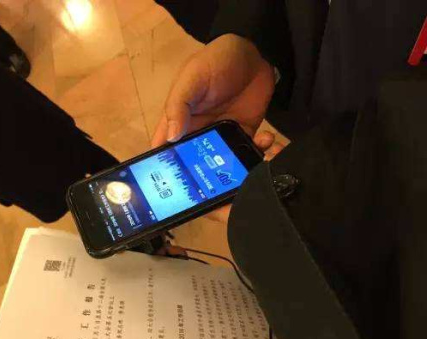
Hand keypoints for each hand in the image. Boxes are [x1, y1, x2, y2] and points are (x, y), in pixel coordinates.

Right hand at [152, 34, 284, 222]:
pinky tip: (266, 142)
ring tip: (245, 175)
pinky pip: (248, 153)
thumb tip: (169, 139)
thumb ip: (178, 106)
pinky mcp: (245, 134)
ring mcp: (222, 136)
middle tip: (214, 194)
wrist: (254, 51)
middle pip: (193, 164)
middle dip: (202, 180)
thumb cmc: (215, 62)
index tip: (168, 191)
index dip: (164, 170)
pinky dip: (257, 154)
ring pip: (222, 164)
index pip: (165, 150)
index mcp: (179, 121)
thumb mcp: (191, 79)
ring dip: (233, 172)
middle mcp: (198, 133)